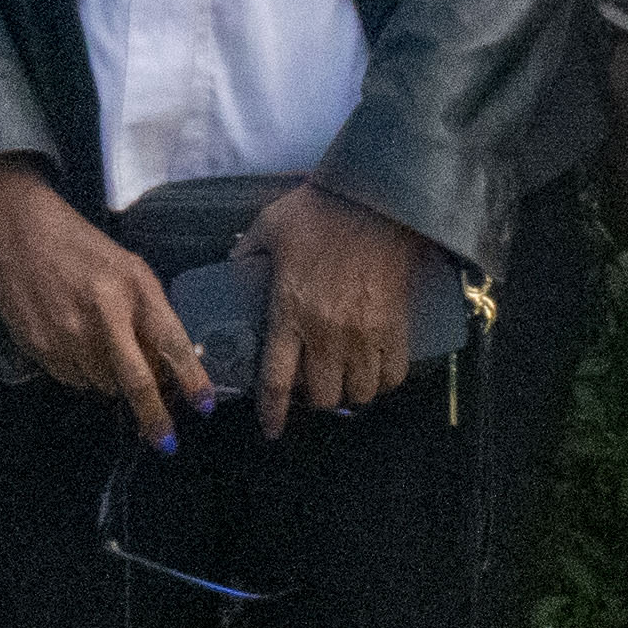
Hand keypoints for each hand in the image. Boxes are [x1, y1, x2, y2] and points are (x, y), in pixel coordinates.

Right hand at [0, 155, 213, 449]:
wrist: (16, 233)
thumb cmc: (82, 247)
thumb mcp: (129, 268)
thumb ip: (151, 312)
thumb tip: (167, 365)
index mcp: (131, 289)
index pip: (171, 344)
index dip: (192, 380)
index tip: (205, 408)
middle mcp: (102, 316)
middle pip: (135, 382)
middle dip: (153, 416)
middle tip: (164, 439)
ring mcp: (67, 336)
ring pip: (104, 386)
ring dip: (113, 383)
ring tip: (106, 356)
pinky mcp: (39, 348)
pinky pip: (73, 380)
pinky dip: (84, 374)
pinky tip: (77, 347)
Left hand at [238, 179, 438, 436]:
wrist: (375, 198)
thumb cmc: (319, 211)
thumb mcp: (268, 227)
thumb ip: (247, 251)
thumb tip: (232, 265)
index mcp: (289, 312)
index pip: (276, 380)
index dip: (273, 412)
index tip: (271, 428)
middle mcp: (325, 332)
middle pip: (322, 397)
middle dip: (316, 401)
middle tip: (315, 388)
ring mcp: (364, 333)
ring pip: (359, 393)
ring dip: (351, 394)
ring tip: (346, 383)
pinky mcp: (396, 326)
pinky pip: (394, 374)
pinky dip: (385, 382)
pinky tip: (377, 374)